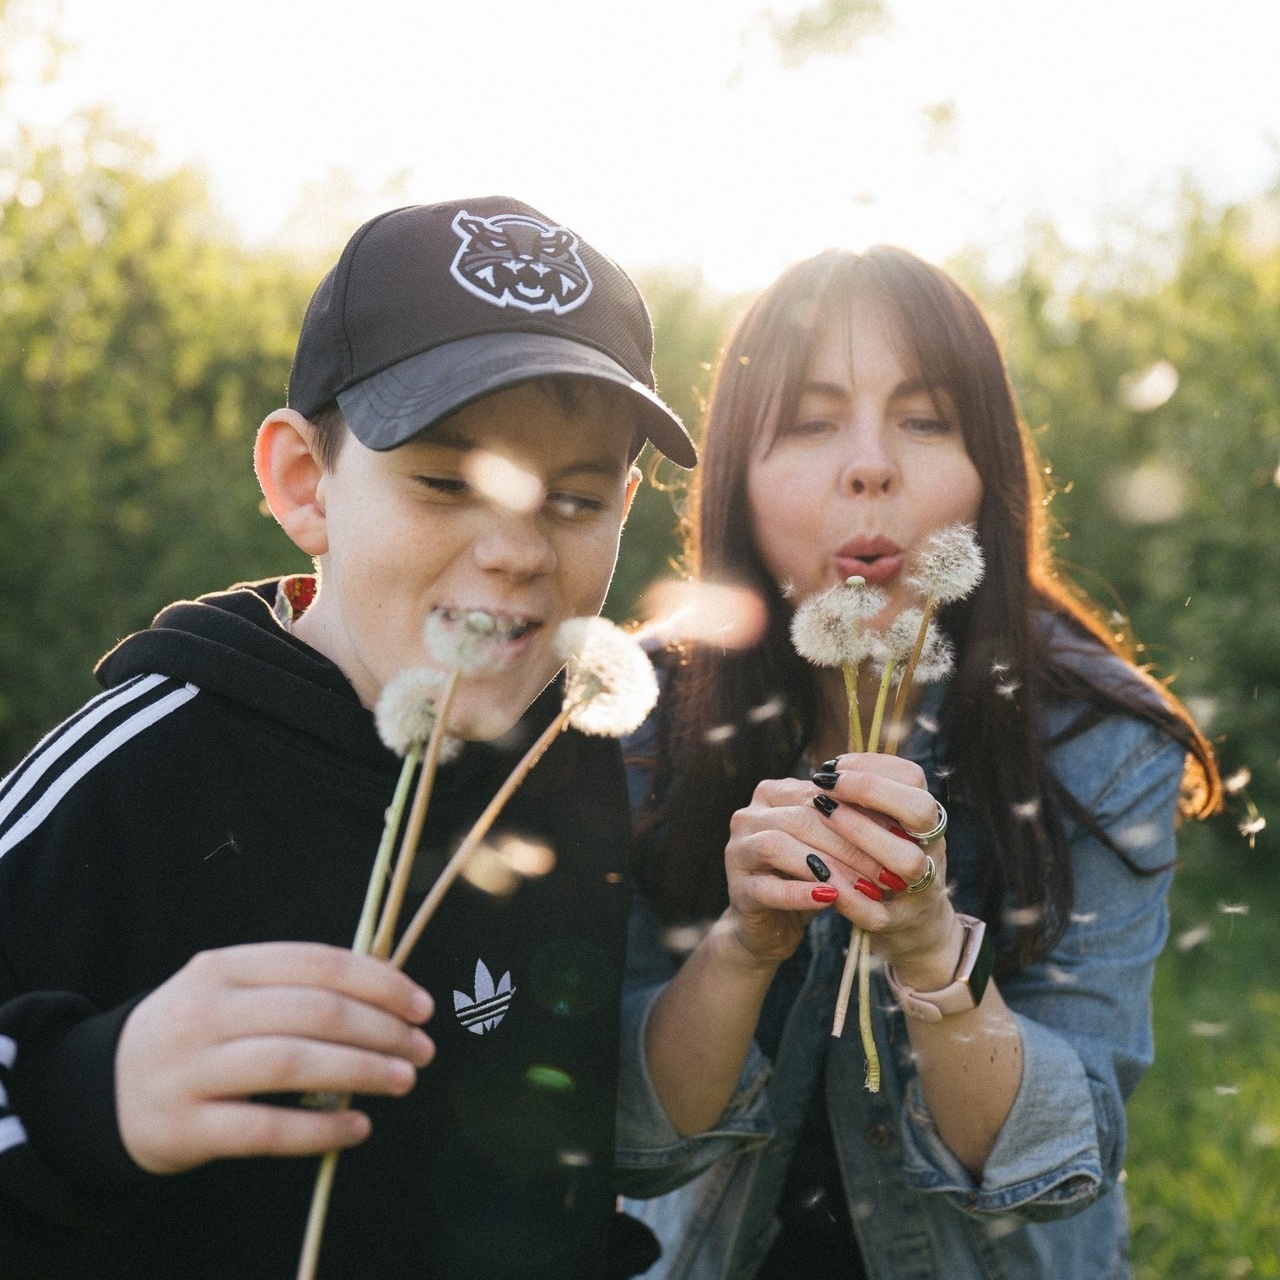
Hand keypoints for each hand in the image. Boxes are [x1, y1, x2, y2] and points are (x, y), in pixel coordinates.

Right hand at [116, 942, 434, 1174]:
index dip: (379, 982)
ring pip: (292, 1064)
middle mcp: (204, 1012)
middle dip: (381, 1028)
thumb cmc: (195, 1033)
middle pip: (312, 1011)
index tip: (421, 1004)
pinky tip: (357, 1128)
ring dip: (361, 1071)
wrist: (101, 1089)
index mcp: (223, 967)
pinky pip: (264, 1129)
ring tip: (404, 1080)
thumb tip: (389, 995)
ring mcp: (190, 1070)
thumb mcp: (229, 990)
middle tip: (423, 1047)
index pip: (317, 963)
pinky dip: (319, 1129)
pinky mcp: (183, 1128)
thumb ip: (294, 986)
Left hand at [812, 753, 960, 985]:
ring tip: (822, 820)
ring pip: (908, 861)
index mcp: (925, 821)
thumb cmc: (887, 862)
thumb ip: (866, 803)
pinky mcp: (894, 924)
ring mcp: (918, 889)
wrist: (912, 926)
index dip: (874, 766)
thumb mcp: (885, 827)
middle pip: (921, 812)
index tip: (833, 766)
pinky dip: (847, 894)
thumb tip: (830, 769)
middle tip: (824, 789)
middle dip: (871, 793)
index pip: (914, 779)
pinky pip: (876, 912)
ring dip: (862, 836)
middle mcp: (930, 850)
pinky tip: (816, 874)